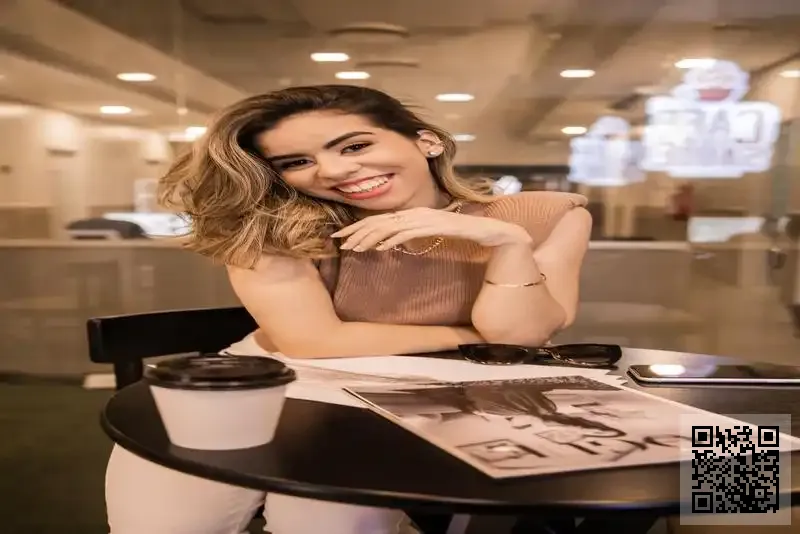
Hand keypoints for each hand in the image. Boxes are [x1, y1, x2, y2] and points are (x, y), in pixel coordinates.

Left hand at [330, 207, 531, 250]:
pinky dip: (390, 240)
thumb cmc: (463, 233)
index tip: (342, 237)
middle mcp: (416, 211)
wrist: (491, 231)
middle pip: (379, 221)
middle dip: (356, 232)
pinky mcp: (433, 225)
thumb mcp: (433, 234)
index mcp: (414, 212)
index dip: (359, 228)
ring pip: (388, 227)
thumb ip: (414, 235)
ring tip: (352, 248)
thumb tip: (393, 243)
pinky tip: (378, 248)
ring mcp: (425, 217)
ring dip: (368, 238)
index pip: (381, 219)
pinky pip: (406, 233)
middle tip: (337, 242)